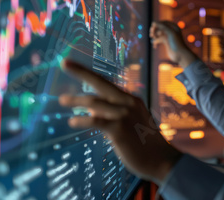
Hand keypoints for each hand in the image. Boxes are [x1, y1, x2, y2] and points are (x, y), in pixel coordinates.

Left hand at [58, 60, 181, 184]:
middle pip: (100, 83)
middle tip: (64, 63)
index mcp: (130, 99)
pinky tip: (72, 122)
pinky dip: (82, 120)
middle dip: (81, 72)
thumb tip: (90, 107)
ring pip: (94, 102)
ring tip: (62, 100)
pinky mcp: (119, 129)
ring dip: (76, 100)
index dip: (87, 72)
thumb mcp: (130, 122)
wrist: (161, 159)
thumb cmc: (144, 143)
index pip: (105, 82)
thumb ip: (112, 113)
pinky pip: (95, 121)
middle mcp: (128, 103)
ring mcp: (123, 115)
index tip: (72, 63)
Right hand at [149, 21, 197, 67]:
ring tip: (152, 38)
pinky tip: (155, 46)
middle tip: (151, 34)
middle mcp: (171, 31)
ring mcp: (168, 37)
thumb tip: (153, 22)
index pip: (163, 23)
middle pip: (160, 28)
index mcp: (174, 27)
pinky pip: (159, 40)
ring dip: (154, 36)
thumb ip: (162, 26)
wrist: (180, 55)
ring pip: (158, 34)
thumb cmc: (177, 43)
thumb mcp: (170, 33)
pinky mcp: (166, 43)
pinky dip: (156, 42)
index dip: (157, 24)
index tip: (152, 28)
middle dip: (155, 30)